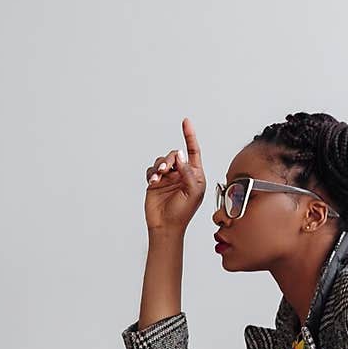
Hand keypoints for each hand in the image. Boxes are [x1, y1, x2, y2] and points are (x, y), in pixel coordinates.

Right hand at [144, 117, 205, 233]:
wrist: (166, 226)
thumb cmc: (183, 213)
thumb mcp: (193, 192)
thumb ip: (188, 172)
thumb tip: (179, 155)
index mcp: (195, 175)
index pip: (193, 151)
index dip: (190, 136)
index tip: (186, 122)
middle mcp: (182, 174)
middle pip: (175, 154)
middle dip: (170, 159)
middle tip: (166, 169)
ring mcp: (168, 178)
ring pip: (162, 161)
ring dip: (160, 166)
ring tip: (159, 177)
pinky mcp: (156, 182)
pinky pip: (152, 170)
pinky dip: (152, 174)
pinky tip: (153, 182)